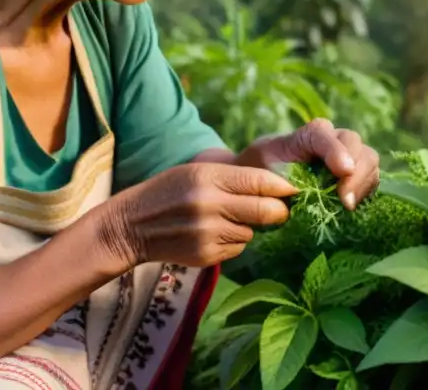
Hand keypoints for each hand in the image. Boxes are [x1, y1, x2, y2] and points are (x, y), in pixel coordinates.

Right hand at [95, 162, 296, 269]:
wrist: (131, 225)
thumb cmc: (169, 191)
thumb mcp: (197, 172)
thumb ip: (235, 178)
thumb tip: (279, 188)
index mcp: (209, 177)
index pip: (260, 181)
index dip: (283, 187)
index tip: (296, 190)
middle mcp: (210, 205)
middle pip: (266, 211)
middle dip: (279, 211)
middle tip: (280, 210)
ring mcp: (208, 233)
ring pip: (252, 232)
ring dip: (247, 227)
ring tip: (224, 219)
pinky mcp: (206, 256)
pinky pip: (237, 249)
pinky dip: (233, 243)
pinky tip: (212, 234)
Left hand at [236, 119, 380, 210]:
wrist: (268, 181)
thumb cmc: (263, 174)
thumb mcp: (261, 171)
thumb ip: (276, 178)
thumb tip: (296, 192)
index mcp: (307, 134)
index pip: (323, 133)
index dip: (335, 149)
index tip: (343, 171)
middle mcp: (332, 139)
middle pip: (354, 142)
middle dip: (355, 171)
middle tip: (345, 201)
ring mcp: (348, 155)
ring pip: (368, 159)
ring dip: (362, 183)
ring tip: (348, 207)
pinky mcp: (356, 174)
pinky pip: (371, 178)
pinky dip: (366, 192)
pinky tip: (352, 207)